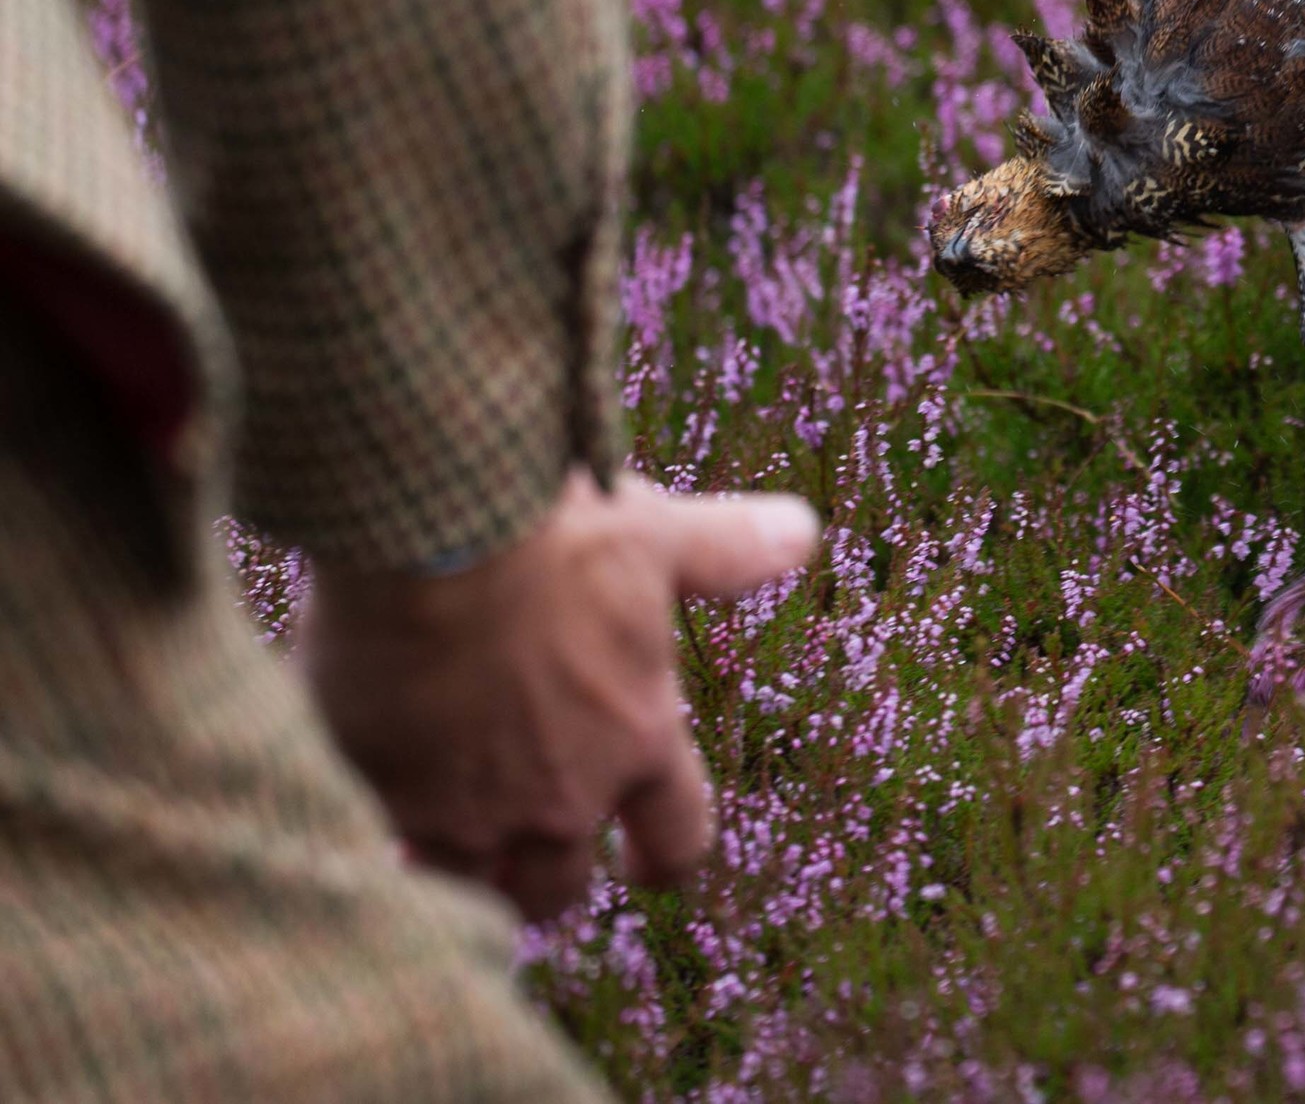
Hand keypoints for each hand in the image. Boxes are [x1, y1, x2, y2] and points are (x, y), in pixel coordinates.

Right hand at [300, 470, 816, 921]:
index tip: (651, 870)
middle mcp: (565, 793)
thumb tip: (804, 531)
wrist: (435, 535)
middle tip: (533, 857)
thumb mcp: (658, 535)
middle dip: (552, 877)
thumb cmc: (557, 531)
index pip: (680, 835)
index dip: (668, 858)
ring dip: (475, 870)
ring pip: (481, 886)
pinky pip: (402, 855)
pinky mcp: (394, 799)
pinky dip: (401, 843)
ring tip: (455, 841)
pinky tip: (387, 805)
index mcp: (641, 737)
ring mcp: (477, 808)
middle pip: (562, 885)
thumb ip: (729, 551)